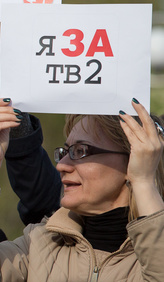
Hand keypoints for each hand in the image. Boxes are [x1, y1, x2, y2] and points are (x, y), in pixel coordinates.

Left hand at [119, 100, 163, 216]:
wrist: (144, 180)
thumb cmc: (143, 167)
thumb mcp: (148, 152)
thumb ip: (144, 141)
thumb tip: (134, 129)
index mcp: (160, 143)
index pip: (153, 125)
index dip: (146, 115)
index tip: (139, 107)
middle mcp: (157, 143)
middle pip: (148, 122)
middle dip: (140, 110)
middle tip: (133, 101)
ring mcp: (149, 146)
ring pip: (138, 128)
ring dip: (129, 118)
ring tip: (122, 112)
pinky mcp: (140, 149)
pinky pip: (131, 135)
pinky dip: (126, 127)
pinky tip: (121, 122)